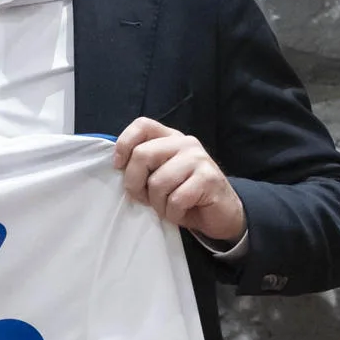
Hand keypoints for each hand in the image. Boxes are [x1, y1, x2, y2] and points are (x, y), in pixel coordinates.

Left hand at [112, 117, 245, 242]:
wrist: (221, 214)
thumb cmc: (183, 196)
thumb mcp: (159, 176)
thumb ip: (143, 165)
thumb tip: (119, 166)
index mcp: (170, 138)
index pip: (142, 125)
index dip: (124, 144)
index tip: (119, 167)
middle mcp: (185, 143)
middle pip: (143, 155)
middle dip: (135, 183)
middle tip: (143, 198)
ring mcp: (199, 159)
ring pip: (158, 182)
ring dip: (157, 204)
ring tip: (168, 207)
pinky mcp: (208, 179)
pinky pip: (175, 200)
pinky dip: (173, 213)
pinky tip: (182, 212)